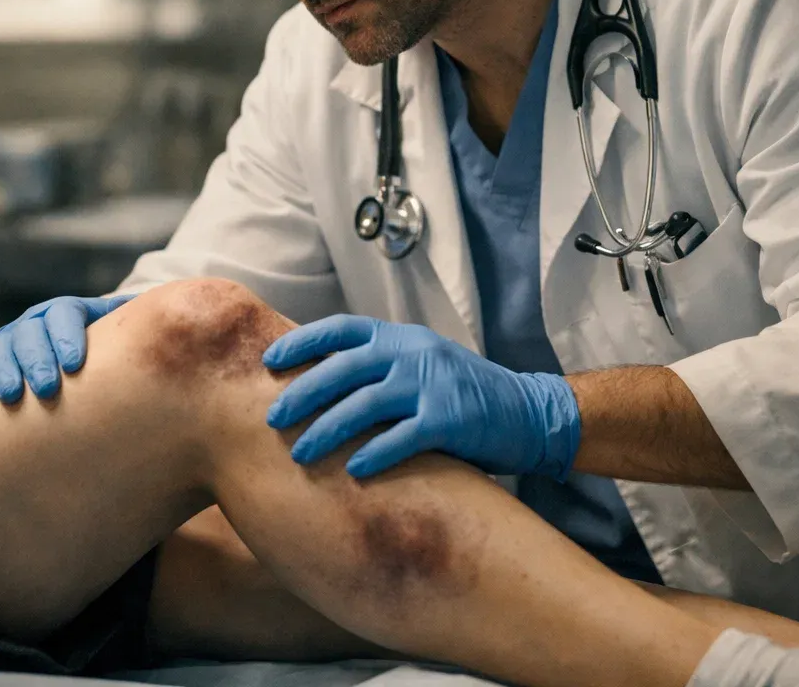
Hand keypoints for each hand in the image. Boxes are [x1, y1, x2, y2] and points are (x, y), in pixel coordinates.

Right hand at [0, 294, 136, 402]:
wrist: (69, 358)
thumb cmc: (102, 354)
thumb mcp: (118, 336)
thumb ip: (138, 328)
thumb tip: (182, 317)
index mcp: (67, 312)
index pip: (64, 313)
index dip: (67, 336)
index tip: (75, 364)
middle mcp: (35, 323)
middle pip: (31, 332)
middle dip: (37, 359)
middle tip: (48, 387)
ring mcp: (9, 341)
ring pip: (1, 347)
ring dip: (5, 369)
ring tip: (13, 396)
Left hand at [262, 315, 579, 478]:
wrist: (528, 411)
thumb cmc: (462, 394)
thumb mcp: (419, 366)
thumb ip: (378, 369)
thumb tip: (315, 386)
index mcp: (401, 338)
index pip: (340, 329)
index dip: (301, 342)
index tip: (269, 362)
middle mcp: (413, 353)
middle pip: (344, 368)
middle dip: (303, 393)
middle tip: (273, 418)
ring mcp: (433, 384)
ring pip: (365, 402)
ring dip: (327, 429)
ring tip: (300, 452)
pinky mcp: (452, 418)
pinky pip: (403, 436)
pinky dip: (376, 452)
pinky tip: (353, 470)